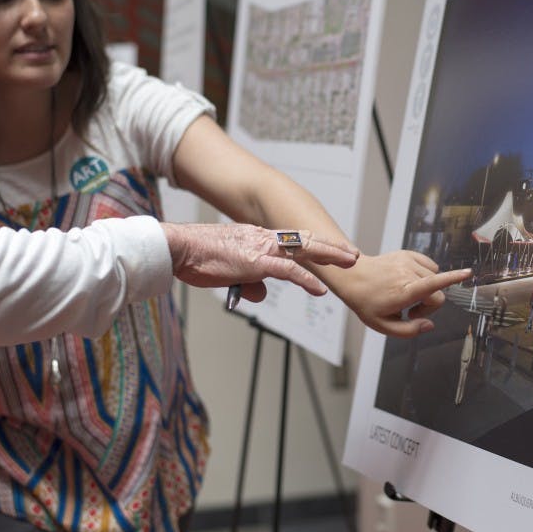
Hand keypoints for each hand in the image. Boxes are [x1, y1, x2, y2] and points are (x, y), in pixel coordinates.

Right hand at [161, 222, 358, 300]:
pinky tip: (319, 290)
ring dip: (328, 256)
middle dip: (330, 247)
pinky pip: (288, 271)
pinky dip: (306, 280)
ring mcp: (261, 249)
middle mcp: (262, 239)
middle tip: (351, 253)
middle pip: (304, 241)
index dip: (312, 244)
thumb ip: (250, 282)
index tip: (330, 248)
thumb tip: (262, 293)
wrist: (180, 248)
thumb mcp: (228, 272)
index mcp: (256, 238)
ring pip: (303, 250)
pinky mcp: (256, 262)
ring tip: (348, 263)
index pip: (291, 240)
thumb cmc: (198, 258)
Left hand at [332, 251, 470, 337]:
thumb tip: (430, 325)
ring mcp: (407, 261)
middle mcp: (407, 273)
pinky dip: (425, 275)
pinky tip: (409, 281)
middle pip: (437, 293)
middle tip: (410, 311)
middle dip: (429, 306)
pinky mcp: (407, 254)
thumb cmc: (366, 302)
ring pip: (434, 278)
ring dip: (426, 290)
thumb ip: (409, 331)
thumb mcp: (383, 326)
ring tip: (407, 296)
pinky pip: (429, 265)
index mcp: (403, 292)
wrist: (352, 276)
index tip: (467, 273)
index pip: (431, 285)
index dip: (452, 279)